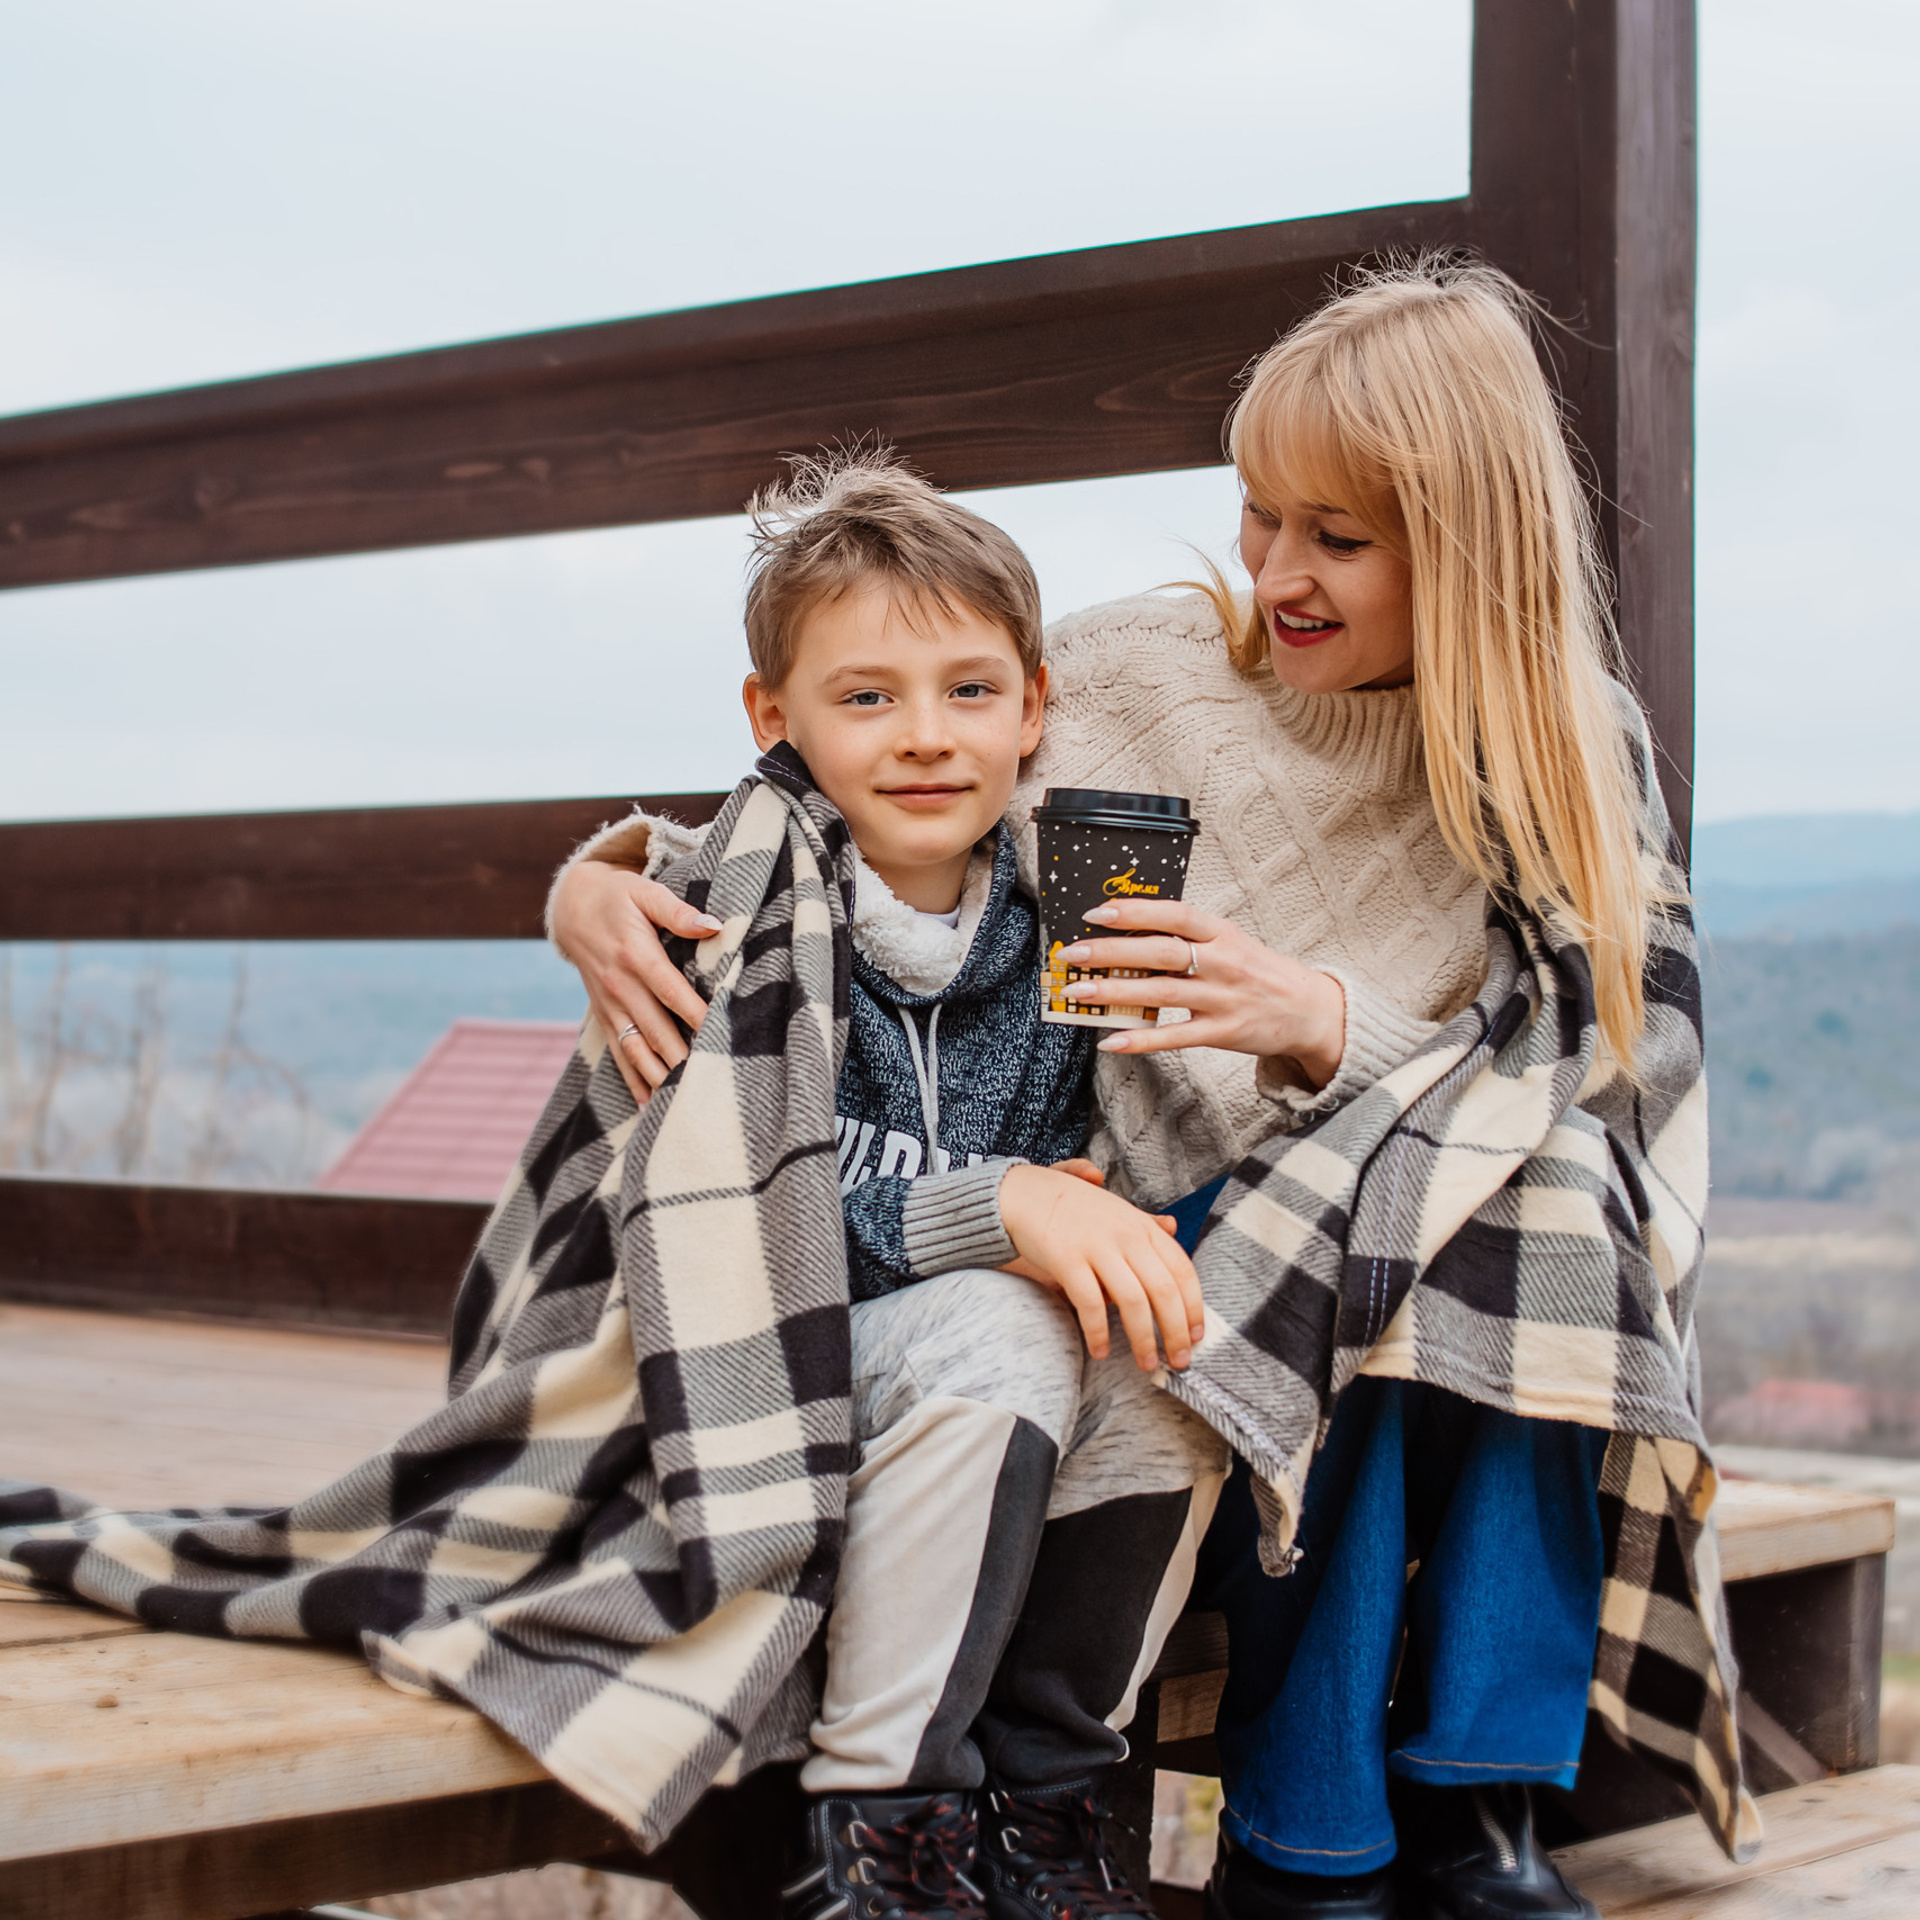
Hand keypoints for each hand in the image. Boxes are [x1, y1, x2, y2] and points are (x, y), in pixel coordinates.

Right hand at [550, 859, 721, 1103]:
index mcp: (634, 955)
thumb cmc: (618, 897)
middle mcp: (619, 985)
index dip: (696, 1013)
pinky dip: (632, 1079)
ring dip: (658, 1076)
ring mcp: (609, 1005)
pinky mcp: (603, 1016)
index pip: (671, 990)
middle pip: (656, 1028)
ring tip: (682, 1101)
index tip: (719, 1032)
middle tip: (709, 1079)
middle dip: (681, 1056)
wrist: (572, 907)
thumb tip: (713, 925)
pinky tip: (648, 1104)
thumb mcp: (645, 892)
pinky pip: (618, 1053)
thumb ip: (678, 911)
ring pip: (636, 1048)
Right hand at [996, 1163, 1204, 1371]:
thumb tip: (1174, 1227)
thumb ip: (1144, 1222)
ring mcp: (1097, 1247)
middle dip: (1176, 1333)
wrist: (1022, 1193)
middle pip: (1164, 1291)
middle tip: (1179, 1362)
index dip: (1194, 1307)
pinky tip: (1100, 1351)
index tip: (1197, 1336)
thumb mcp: (1115, 1209)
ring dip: (1142, 1340)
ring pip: (1133, 1302)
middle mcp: (1126, 1235)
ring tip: (1146, 1364)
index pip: (1183, 1271)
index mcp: (1142, 1226)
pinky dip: (1098, 1333)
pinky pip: (1090, 1304)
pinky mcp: (1067, 1260)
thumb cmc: (1070, 1205)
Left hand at [1059, 899, 1345, 1087]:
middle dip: (1112, 952)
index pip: (1175, 915)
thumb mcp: (1232, 942)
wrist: (1310, 1011)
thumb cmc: (1260, 972)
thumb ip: (1190, 937)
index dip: (1135, 912)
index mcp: (1223, 933)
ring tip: (1077, 992)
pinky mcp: (1223, 1033)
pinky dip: (1141, 1040)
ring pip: (1161, 993)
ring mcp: (1223, 999)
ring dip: (1115, 992)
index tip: (1097, 912)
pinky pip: (1174, 1038)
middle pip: (1161, 952)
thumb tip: (1131, 930)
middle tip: (1072, 953)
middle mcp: (1223, 962)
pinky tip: (1110, 1041)